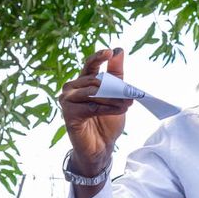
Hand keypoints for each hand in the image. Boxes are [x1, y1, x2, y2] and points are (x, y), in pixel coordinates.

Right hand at [59, 48, 132, 173]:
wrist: (101, 147)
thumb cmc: (107, 121)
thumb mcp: (116, 95)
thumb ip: (117, 75)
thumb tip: (118, 50)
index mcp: (83, 81)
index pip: (90, 64)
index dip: (99, 57)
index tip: (110, 52)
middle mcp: (72, 88)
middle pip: (95, 80)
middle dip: (115, 88)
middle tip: (131, 95)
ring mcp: (67, 100)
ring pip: (93, 93)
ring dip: (113, 99)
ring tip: (127, 104)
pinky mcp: (68, 114)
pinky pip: (91, 107)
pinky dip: (107, 108)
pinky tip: (119, 110)